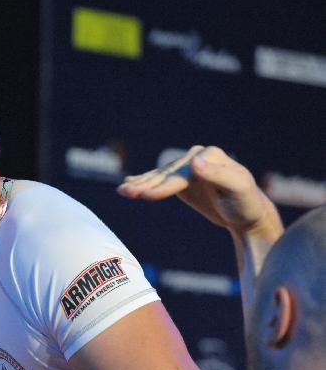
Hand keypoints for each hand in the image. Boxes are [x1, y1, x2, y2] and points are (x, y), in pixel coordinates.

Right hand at [117, 145, 281, 237]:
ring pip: (159, 176)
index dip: (163, 185)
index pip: (181, 173)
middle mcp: (197, 156)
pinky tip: (128, 184)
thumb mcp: (238, 189)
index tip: (146, 196)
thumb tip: (194, 161)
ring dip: (139, 183)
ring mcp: (187, 167)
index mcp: (211, 156)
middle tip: (126, 193)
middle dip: (146, 184)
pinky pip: (159, 180)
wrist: (247, 213)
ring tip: (122, 191)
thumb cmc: (246, 203)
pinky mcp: (180, 179)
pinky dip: (143, 182)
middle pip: (166, 173)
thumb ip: (218, 174)